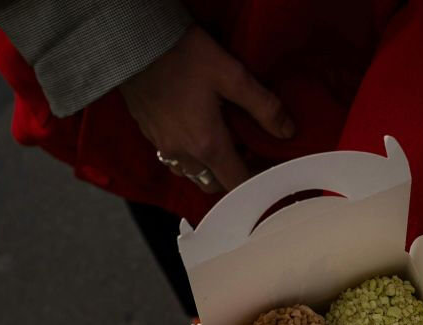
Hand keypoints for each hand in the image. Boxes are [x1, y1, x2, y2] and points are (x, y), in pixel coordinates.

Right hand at [119, 26, 294, 192]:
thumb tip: (287, 131)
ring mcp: (163, 146)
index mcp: (207, 145)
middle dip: (233, 175)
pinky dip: (189, 157)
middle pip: (214, 184)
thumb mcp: (232, 75)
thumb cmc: (184, 56)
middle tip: (247, 151)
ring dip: (209, 168)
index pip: (237, 182)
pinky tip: (195, 133)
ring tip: (222, 143)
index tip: (267, 165)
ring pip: (191, 174)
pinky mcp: (149, 135)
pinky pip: (173, 160)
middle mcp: (183, 154)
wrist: (135, 43)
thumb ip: (264, 106)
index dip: (257, 179)